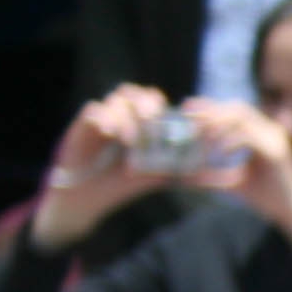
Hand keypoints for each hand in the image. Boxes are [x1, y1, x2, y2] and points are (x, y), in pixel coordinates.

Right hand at [28, 86, 183, 252]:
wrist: (88, 198)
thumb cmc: (121, 184)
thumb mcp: (154, 177)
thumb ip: (177, 168)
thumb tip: (211, 169)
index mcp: (137, 123)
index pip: (151, 99)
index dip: (160, 103)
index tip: (169, 118)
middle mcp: (119, 117)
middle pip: (132, 93)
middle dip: (145, 104)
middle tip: (152, 118)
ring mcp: (100, 120)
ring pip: (115, 100)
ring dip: (127, 116)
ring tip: (130, 139)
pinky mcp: (81, 126)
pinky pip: (93, 110)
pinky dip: (104, 118)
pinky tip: (110, 133)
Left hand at [181, 99, 291, 250]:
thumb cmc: (268, 199)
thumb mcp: (233, 184)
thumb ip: (212, 177)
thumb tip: (186, 178)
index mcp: (261, 135)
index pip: (233, 111)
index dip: (210, 106)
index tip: (187, 109)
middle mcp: (269, 132)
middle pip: (236, 108)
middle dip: (211, 111)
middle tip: (189, 119)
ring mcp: (274, 140)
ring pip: (242, 118)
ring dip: (218, 125)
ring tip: (203, 138)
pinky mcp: (276, 152)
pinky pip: (248, 137)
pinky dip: (230, 142)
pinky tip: (220, 155)